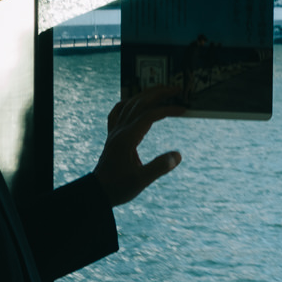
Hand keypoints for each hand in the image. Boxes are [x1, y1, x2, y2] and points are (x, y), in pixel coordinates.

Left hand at [93, 83, 187, 205]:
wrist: (98, 192)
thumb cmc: (118, 188)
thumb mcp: (141, 181)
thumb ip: (160, 167)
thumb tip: (178, 155)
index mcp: (127, 138)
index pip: (149, 116)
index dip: (167, 110)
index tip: (183, 109)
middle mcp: (119, 131)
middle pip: (139, 103)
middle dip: (158, 93)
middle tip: (176, 88)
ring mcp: (114, 132)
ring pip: (128, 104)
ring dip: (145, 94)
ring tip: (160, 90)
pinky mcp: (113, 136)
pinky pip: (117, 113)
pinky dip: (127, 103)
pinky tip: (133, 102)